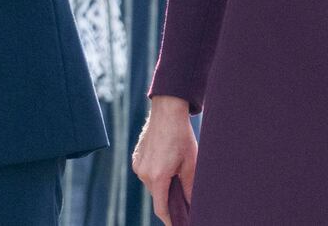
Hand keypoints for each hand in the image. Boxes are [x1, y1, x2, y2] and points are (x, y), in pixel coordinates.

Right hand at [132, 96, 196, 224]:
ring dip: (162, 184)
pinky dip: (156, 174)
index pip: (161, 209)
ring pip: (151, 184)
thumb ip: (190, 187)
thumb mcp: (191, 164)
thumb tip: (191, 204)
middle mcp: (143, 173)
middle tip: (183, 196)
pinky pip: (146, 173)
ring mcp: (138, 164)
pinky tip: (167, 162)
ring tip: (176, 172)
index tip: (177, 223)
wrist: (167, 112)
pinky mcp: (136, 157)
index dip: (170, 220)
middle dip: (168, 199)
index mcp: (157, 177)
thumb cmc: (181, 136)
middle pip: (157, 196)